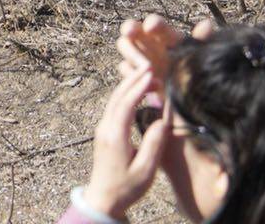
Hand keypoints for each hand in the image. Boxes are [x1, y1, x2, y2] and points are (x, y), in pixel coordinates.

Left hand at [81, 67, 167, 220]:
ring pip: (113, 100)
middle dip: (133, 80)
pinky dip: (124, 95)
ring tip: (144, 73)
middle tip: (149, 66)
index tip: (151, 74)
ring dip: (128, 85)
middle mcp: (105, 129)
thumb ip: (153, 145)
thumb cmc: (126, 188)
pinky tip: (135, 91)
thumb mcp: (145, 170)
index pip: (126, 104)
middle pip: (117, 97)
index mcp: (115, 136)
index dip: (138, 87)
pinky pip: (113, 107)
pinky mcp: (104, 132)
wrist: (103, 198)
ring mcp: (102, 129)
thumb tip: (163, 121)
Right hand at [115, 14, 215, 77]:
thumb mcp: (198, 57)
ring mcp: (138, 57)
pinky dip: (133, 75)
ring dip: (133, 54)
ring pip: (124, 45)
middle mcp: (148, 42)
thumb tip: (207, 23)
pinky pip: (124, 68)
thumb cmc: (193, 73)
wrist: (188, 100)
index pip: (155, 23)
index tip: (152, 26)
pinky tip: (149, 85)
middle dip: (131, 30)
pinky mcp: (133, 74)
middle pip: (131, 28)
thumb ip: (201, 41)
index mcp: (164, 36)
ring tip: (149, 68)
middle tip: (133, 35)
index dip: (152, 22)